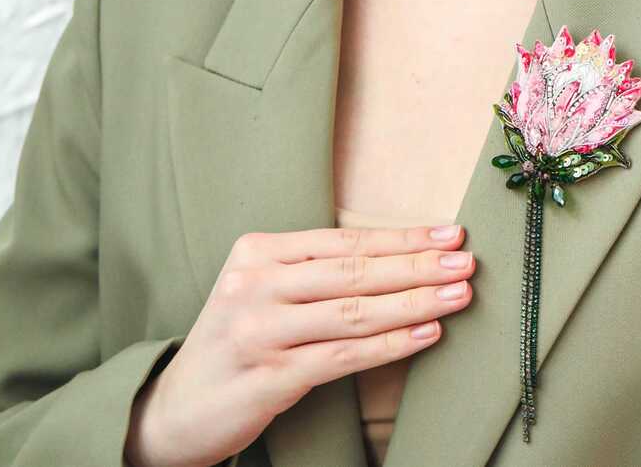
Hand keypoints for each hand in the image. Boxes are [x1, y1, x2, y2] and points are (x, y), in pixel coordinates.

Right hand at [123, 223, 474, 466]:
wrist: (174, 408)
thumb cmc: (235, 341)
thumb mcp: (261, 290)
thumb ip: (313, 270)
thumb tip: (397, 256)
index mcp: (257, 251)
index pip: (344, 239)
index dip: (401, 237)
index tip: (448, 233)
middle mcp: (256, 284)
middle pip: (354, 271)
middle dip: (417, 265)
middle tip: (465, 260)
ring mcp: (260, 331)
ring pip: (355, 312)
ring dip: (414, 302)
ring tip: (458, 295)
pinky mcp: (269, 377)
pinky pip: (343, 356)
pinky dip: (391, 345)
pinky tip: (426, 334)